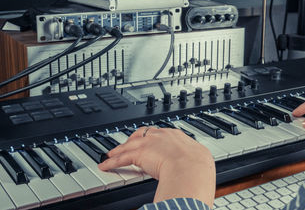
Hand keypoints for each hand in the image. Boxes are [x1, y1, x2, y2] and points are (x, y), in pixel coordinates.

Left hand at [98, 127, 215, 206]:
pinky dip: (112, 162)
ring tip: (111, 154)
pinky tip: (105, 165)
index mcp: (177, 136)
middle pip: (142, 134)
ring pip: (129, 145)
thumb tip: (199, 171)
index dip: (153, 137)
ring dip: (119, 150)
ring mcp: (149, 143)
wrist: (191, 167)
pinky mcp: (139, 153)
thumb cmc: (198, 166)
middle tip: (128, 143)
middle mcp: (162, 135)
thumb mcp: (198, 160)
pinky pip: (121, 158)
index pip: (161, 133)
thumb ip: (194, 162)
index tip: (150, 140)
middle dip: (133, 139)